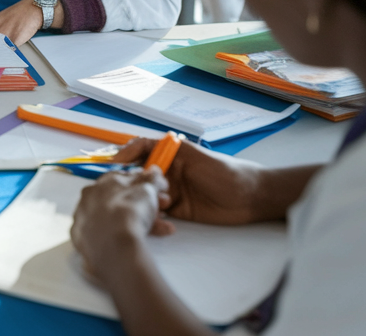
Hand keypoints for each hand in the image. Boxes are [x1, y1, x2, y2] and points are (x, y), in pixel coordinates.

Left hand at [70, 168, 167, 286]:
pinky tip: (148, 240)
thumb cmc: (130, 209)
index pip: (121, 178)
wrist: (114, 243)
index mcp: (100, 184)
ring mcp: (87, 223)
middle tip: (165, 207)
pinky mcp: (87, 243)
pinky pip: (112, 235)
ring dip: (145, 221)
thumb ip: (151, 179)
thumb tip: (154, 170)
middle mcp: (89, 201)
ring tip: (166, 229)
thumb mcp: (146, 190)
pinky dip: (130, 235)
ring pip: (119, 219)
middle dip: (146, 202)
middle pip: (121, 199)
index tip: (157, 189)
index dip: (142, 182)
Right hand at [113, 138, 267, 225]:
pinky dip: (152, 216)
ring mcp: (170, 192)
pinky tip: (155, 220)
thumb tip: (137, 145)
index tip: (115, 164)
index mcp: (170, 154)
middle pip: (138, 174)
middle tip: (122, 191)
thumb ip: (166, 150)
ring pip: (145, 195)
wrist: (250, 197)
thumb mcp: (194, 154)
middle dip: (129, 182)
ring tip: (145, 208)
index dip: (126, 155)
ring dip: (142, 201)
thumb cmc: (224, 170)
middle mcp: (167, 172)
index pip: (141, 150)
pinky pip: (156, 212)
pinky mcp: (176, 211)